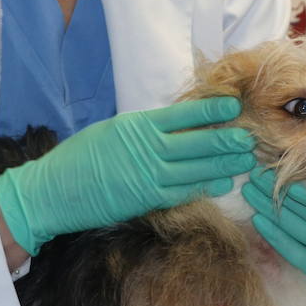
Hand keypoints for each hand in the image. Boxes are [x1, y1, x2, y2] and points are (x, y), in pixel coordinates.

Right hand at [0, 97, 254, 255]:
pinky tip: (222, 184)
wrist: (54, 191)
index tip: (234, 105)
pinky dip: (204, 186)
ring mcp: (149, 176)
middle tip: (251, 136)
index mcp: (139, 125)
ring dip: (224, 164)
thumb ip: (144, 130)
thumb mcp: (112, 131)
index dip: (213, 109)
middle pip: (198, 142)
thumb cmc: (80, 157)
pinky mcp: (147, 199)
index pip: (184, 114)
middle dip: (228, 139)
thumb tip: (176, 126)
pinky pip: (183, 191)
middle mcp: (148, 149)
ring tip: (245, 160)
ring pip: (197, 168)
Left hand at [242, 168, 305, 287]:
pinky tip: (258, 220)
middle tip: (254, 177)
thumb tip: (302, 161)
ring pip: (298, 229)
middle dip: (277, 191)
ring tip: (251, 193)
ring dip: (271, 210)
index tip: (272, 168)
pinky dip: (274, 236)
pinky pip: (294, 252)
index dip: (295, 181)